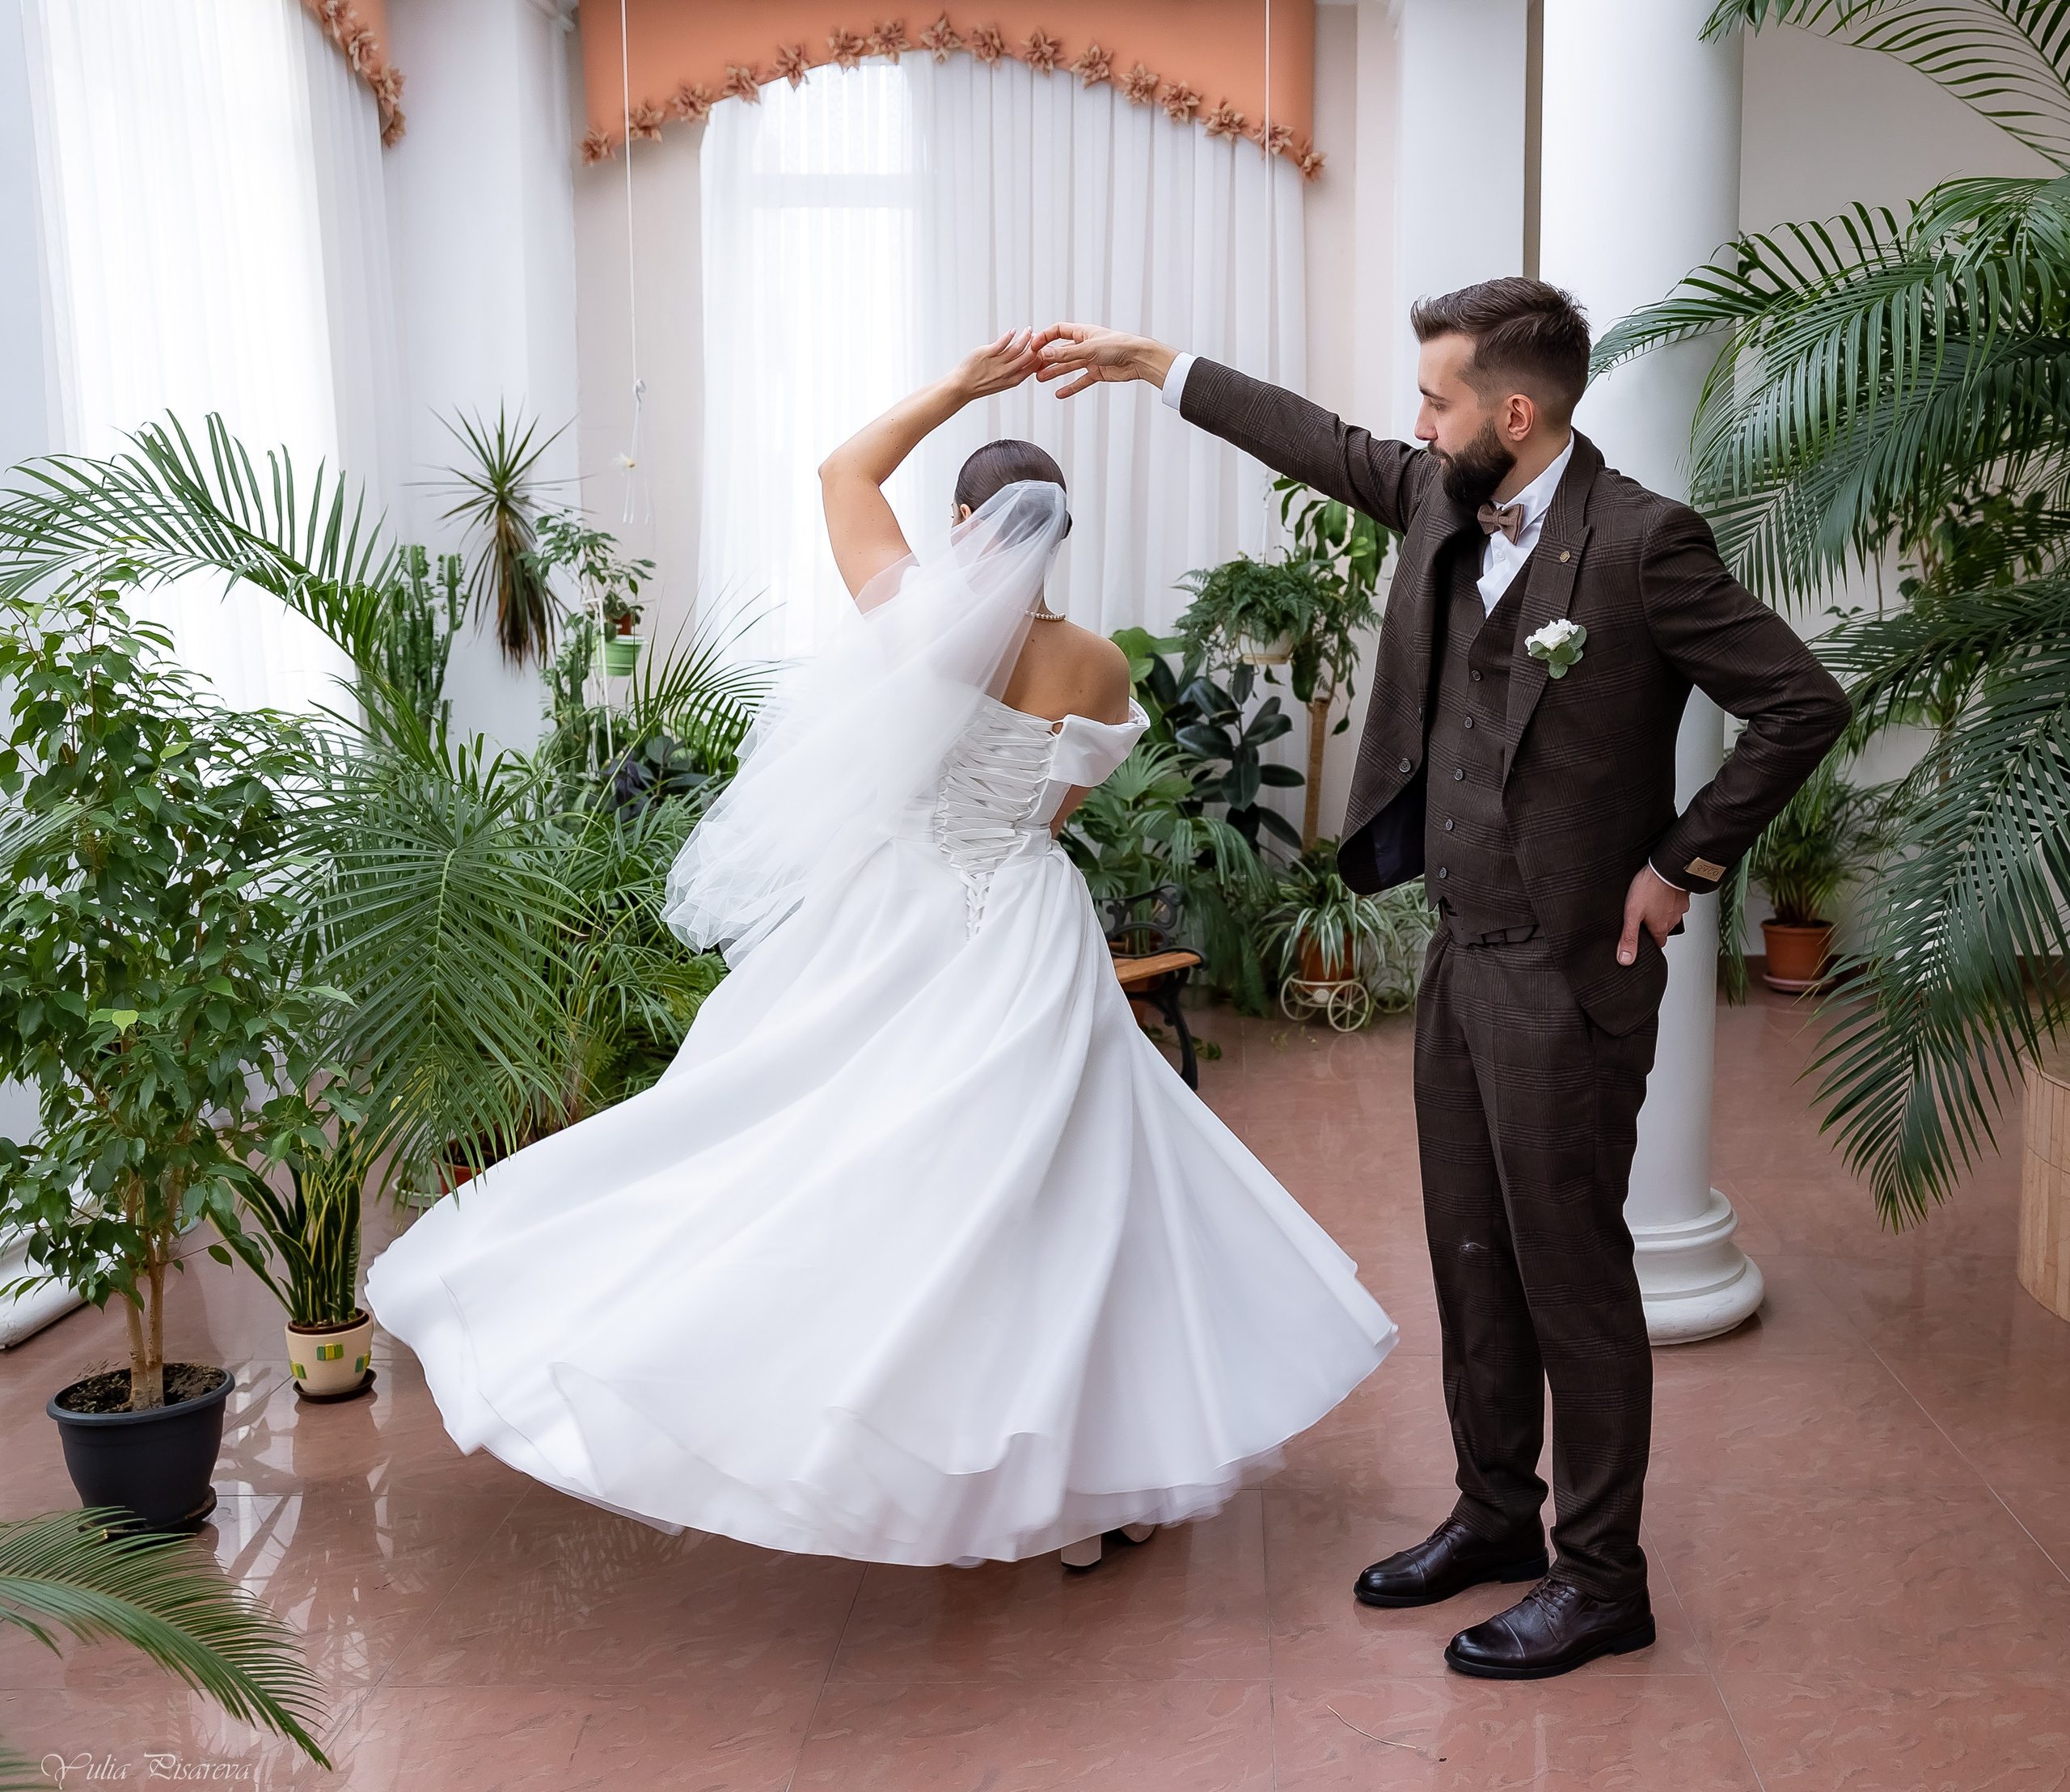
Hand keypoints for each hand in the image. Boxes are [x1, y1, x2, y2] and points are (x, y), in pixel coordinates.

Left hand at [951, 328, 1041, 400]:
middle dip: (1034, 343)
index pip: (1033, 367)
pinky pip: (1002, 343)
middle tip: (1035, 335)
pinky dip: (1010, 335)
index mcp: (1013, 380)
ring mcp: (997, 363)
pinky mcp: (986, 354)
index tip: (1039, 347)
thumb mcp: (1002, 383)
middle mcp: (1007, 372)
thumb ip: (1013, 372)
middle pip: (1028, 356)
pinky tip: (1013, 331)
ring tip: (1027, 330)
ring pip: (1017, 347)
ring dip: (1025, 336)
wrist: (961, 386)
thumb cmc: (980, 384)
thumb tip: (1022, 360)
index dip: (1039, 355)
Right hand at [1033, 323, 1175, 397]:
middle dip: (1047, 358)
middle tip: (1033, 366)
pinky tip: (1060, 393)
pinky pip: (1081, 380)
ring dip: (1055, 372)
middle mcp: (1085, 344)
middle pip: (1061, 350)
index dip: (1045, 338)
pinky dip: (1071, 387)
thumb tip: (1044, 354)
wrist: (1138, 359)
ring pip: (1068, 366)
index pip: (1058, 331)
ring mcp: (1091, 359)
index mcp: (1083, 332)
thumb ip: (1065, 354)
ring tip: (1040, 378)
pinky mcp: (1097, 372)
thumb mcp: (1087, 349)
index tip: (1033, 347)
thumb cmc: (1118, 346)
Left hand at [1617, 865, 1689, 965]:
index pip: (1658, 944)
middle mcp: (1672, 920)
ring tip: (1650, 904)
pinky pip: (1675, 901)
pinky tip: (1660, 893)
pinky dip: (1669, 900)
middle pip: (1663, 929)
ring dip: (1662, 912)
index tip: (1645, 941)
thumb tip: (1625, 959)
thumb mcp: (1632, 914)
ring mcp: (1679, 907)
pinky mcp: (1682, 895)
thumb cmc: (1649, 888)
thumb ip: (1629, 937)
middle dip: (1654, 926)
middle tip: (1644, 919)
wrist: (1665, 867)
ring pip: (1670, 915)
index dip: (1650, 943)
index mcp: (1660, 928)